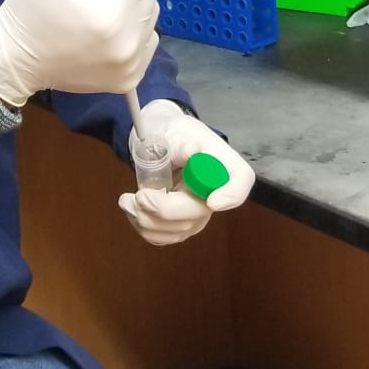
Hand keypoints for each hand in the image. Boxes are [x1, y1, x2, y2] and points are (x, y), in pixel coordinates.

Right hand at [0, 0, 158, 108]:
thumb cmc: (27, 13)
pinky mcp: (128, 80)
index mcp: (108, 16)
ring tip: (99, 12)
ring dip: (131, 9)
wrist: (13, 61)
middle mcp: (126, 45)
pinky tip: (107, 33)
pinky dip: (133, 33)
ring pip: (150, 18)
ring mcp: (129, 66)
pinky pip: (147, 43)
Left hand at [119, 102, 254, 245]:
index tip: (213, 202)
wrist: (165, 145)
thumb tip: (191, 151)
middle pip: (199, 213)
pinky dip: (143, 227)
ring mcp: (199, 215)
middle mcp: (217, 195)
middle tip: (139, 195)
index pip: (241, 181)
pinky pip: (164, 237)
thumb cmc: (177, 136)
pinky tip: (132, 209)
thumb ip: (181, 144)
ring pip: (177, 231)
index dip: (231, 195)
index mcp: (225, 165)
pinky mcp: (181, 227)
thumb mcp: (178, 132)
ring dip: (145, 219)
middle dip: (164, 209)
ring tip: (126, 199)